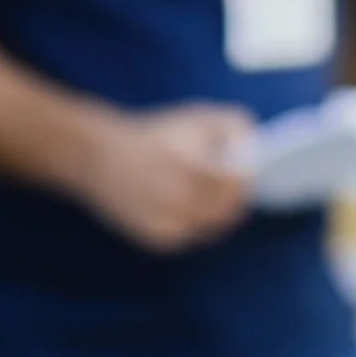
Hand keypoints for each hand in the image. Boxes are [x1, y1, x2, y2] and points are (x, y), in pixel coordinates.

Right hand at [72, 101, 253, 252]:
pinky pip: (192, 236)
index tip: (241, 171)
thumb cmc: (157, 135)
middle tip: (224, 184)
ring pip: (213, 228)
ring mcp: (169, 223)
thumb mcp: (198, 117)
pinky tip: (178, 203)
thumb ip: (236, 126)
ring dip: (214, 212)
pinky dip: (192, 222)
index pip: (240, 185)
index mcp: (193, 168)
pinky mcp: (158, 239)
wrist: (100, 157)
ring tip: (198, 191)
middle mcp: (181, 200)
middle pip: (231, 211)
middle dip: (232, 197)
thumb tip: (255, 149)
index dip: (245, 179)